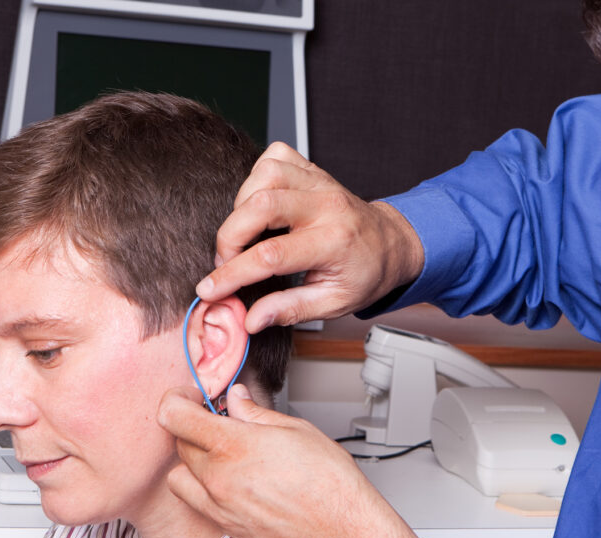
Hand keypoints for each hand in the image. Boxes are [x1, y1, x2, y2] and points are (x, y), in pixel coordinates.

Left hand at [158, 383, 418, 537]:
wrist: (343, 533)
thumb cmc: (331, 484)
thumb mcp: (297, 431)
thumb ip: (256, 414)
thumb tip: (237, 400)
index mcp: (235, 446)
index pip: (175, 417)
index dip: (178, 400)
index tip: (192, 398)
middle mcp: (219, 478)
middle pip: (179, 444)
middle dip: (193, 428)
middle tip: (220, 423)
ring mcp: (219, 507)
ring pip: (180, 475)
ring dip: (193, 461)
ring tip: (221, 455)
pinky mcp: (225, 528)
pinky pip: (195, 502)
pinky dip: (202, 487)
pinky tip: (230, 481)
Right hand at [196, 142, 424, 333]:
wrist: (390, 244)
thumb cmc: (364, 273)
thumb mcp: (334, 304)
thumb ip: (290, 310)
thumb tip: (252, 319)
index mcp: (335, 242)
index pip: (272, 255)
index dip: (233, 274)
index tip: (210, 289)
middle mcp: (327, 206)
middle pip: (262, 205)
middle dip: (230, 236)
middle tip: (227, 262)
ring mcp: (320, 182)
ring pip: (266, 173)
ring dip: (242, 204)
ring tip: (245, 233)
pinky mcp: (313, 169)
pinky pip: (275, 156)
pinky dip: (257, 177)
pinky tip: (259, 203)